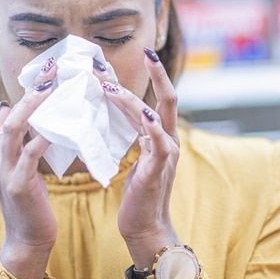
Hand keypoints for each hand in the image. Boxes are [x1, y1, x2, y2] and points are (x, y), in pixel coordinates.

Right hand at [0, 61, 56, 278]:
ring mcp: (4, 170)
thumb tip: (9, 108)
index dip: (30, 92)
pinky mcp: (18, 184)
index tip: (50, 72)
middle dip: (31, 91)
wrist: (27, 241)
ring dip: (35, 106)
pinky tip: (60, 126)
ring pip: (15, 128)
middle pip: (11, 115)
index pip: (12, 113)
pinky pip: (30, 153)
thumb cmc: (31, 204)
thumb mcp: (21, 168)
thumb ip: (17, 141)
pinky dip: (44, 137)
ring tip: (53, 88)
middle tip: (52, 70)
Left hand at [101, 48, 180, 278]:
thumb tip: (112, 110)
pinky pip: (159, 143)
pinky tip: (144, 114)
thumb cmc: (138, 194)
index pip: (159, 98)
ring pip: (155, 116)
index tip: (144, 52)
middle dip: (158, 73)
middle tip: (145, 51)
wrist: (145, 227)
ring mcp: (166, 154)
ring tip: (111, 84)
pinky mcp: (159, 169)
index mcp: (161, 136)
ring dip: (133, 98)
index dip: (154, 75)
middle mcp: (168, 140)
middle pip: (168, 98)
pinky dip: (152, 127)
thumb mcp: (135, 158)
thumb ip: (132, 134)